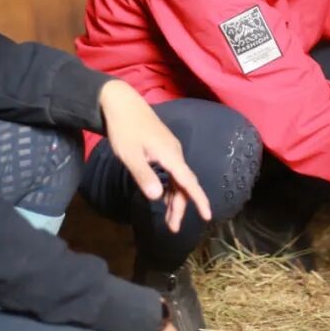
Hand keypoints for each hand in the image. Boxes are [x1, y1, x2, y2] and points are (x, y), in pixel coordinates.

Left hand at [99, 79, 211, 230]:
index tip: (208, 216)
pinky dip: (170, 187)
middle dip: (181, 207)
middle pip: (183, 184)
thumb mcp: (130, 154)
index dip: (199, 199)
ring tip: (169, 219)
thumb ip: (144, 175)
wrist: (121, 103)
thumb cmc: (124, 128)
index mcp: (169, 155)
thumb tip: (158, 197)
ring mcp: (170, 149)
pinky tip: (164, 196)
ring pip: (178, 179)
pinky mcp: (163, 148)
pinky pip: (173, 172)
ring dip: (175, 199)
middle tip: (173, 228)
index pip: (188, 181)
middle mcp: (174, 152)